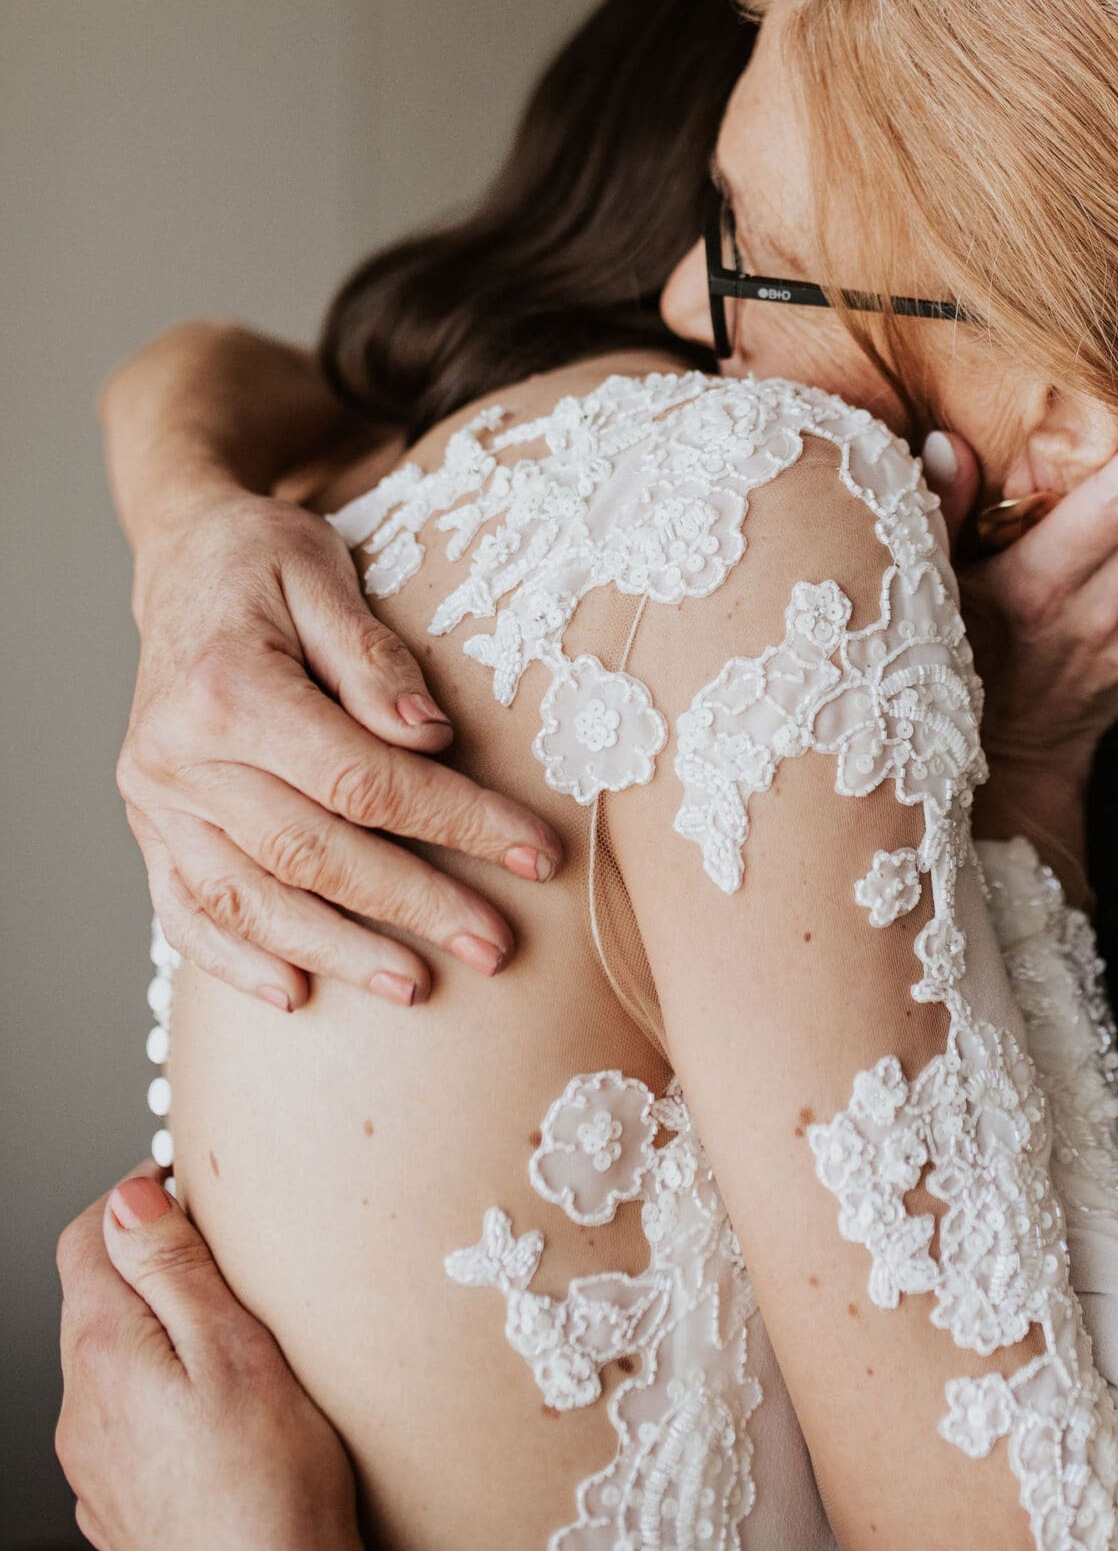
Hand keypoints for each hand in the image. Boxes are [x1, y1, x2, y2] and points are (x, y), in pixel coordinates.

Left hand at [56, 1169, 448, 1550]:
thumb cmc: (275, 1492)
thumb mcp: (238, 1350)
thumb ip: (173, 1269)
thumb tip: (129, 1197)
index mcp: (104, 1358)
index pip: (87, 1239)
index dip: (136, 1198)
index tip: (195, 1191)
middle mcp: (81, 1415)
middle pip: (94, 1304)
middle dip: (150, 1267)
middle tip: (231, 1259)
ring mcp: (94, 1474)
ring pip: (110, 1372)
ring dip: (157, 1339)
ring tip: (237, 1344)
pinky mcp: (120, 1517)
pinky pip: (125, 1434)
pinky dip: (162, 1405)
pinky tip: (221, 1426)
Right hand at [120, 491, 562, 1011]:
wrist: (179, 557)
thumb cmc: (264, 559)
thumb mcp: (324, 571)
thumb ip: (374, 657)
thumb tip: (431, 738)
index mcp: (228, 688)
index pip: (364, 780)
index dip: (457, 822)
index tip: (536, 855)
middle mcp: (177, 755)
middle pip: (312, 852)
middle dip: (412, 905)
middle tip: (494, 946)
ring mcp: (154, 799)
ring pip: (248, 898)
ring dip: (335, 951)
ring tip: (415, 987)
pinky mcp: (148, 824)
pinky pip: (185, 909)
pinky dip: (236, 959)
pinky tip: (295, 993)